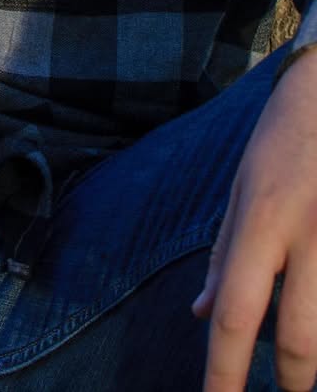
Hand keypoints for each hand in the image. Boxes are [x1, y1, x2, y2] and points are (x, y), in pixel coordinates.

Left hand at [193, 48, 316, 390]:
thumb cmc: (285, 141)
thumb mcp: (241, 188)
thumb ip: (224, 254)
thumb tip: (202, 316)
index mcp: (261, 219)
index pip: (235, 310)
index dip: (224, 370)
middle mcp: (306, 233)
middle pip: (298, 338)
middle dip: (292, 382)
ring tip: (305, 367)